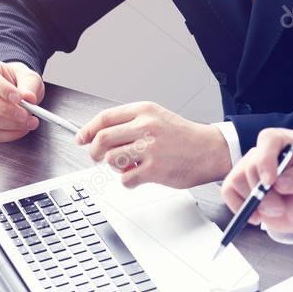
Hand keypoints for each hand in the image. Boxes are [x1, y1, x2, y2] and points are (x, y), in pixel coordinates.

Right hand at [0, 59, 44, 142]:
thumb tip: (29, 98)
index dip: (3, 89)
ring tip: (29, 122)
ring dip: (11, 125)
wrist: (14, 89)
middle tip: (27, 114)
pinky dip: (7, 135)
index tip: (19, 98)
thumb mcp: (29, 77)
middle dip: (8, 111)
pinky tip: (20, 130)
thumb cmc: (18, 80)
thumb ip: (29, 86)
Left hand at [77, 102, 230, 188]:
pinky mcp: (156, 169)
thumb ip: (130, 123)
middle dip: (94, 152)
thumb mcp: (157, 118)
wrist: (210, 150)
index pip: (105, 118)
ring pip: (110, 160)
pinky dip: (128, 181)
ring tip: (126, 166)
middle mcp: (146, 126)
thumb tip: (98, 134)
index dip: (88, 130)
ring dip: (113, 167)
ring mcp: (151, 148)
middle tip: (97, 157)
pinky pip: (126, 179)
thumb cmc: (183, 136)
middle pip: (102, 139)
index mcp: (145, 110)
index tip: (81, 139)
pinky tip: (139, 176)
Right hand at [221, 128, 292, 233]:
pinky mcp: (241, 182)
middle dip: (264, 193)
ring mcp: (252, 165)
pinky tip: (256, 215)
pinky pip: (228, 190)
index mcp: (291, 143)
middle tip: (279, 208)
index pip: (270, 139)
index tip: (270, 182)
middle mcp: (269, 151)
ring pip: (238, 178)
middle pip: (252, 164)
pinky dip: (239, 207)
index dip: (266, 159)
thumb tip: (282, 181)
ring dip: (254, 202)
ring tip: (274, 211)